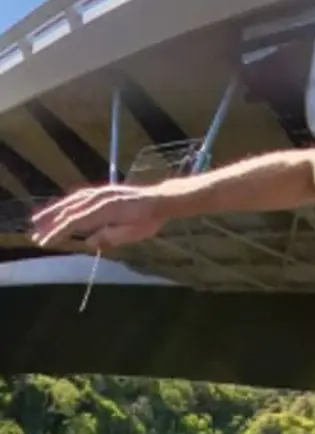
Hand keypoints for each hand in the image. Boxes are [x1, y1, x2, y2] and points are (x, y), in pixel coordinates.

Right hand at [30, 184, 168, 250]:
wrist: (161, 199)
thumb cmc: (148, 219)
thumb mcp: (132, 233)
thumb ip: (110, 237)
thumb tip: (90, 242)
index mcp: (105, 210)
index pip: (74, 222)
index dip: (57, 232)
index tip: (45, 241)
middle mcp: (100, 198)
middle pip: (68, 211)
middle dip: (50, 223)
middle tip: (35, 235)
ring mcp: (101, 192)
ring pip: (71, 201)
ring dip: (53, 211)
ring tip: (37, 220)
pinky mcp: (104, 191)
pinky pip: (80, 196)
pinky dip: (67, 202)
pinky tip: (60, 208)